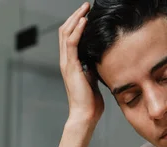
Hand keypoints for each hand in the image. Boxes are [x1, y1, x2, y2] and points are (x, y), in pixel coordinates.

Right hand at [59, 2, 104, 125]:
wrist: (86, 115)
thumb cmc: (91, 102)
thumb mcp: (94, 79)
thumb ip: (93, 67)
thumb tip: (101, 57)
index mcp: (71, 63)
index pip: (70, 37)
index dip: (77, 23)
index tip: (88, 13)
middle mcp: (66, 61)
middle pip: (65, 31)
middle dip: (76, 16)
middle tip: (86, 6)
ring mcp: (67, 63)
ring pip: (66, 33)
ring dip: (76, 18)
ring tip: (85, 8)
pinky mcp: (71, 67)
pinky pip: (71, 43)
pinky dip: (77, 30)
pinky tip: (84, 21)